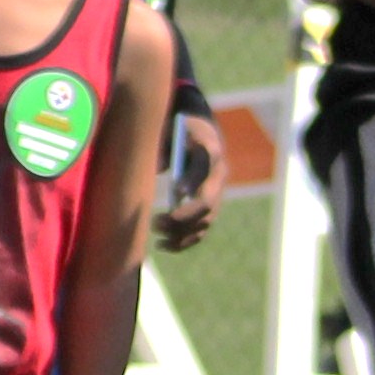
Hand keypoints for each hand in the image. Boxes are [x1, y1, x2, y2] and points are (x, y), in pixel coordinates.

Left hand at [156, 111, 222, 250]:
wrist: (199, 132)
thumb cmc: (178, 129)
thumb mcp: (169, 130)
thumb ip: (163, 146)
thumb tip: (156, 168)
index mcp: (209, 149)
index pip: (205, 165)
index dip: (192, 179)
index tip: (177, 191)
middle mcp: (218, 175)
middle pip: (207, 203)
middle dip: (183, 217)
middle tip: (156, 222)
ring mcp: (217, 193)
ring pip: (205, 222)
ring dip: (181, 234)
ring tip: (156, 233)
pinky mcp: (210, 207)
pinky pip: (200, 230)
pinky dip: (183, 241)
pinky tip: (163, 245)